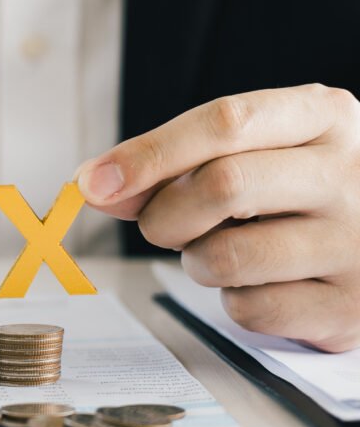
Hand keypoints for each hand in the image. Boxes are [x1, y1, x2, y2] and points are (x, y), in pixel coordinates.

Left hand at [75, 84, 359, 351]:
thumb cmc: (298, 188)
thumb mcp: (252, 153)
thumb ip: (174, 163)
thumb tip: (96, 185)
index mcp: (325, 117)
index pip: (225, 122)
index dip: (148, 153)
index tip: (92, 182)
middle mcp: (352, 174)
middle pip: (222, 185)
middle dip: (164, 213)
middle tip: (156, 224)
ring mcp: (359, 244)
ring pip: (228, 256)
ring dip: (196, 260)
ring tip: (222, 249)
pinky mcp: (350, 310)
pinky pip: (251, 309)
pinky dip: (232, 301)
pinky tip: (262, 283)